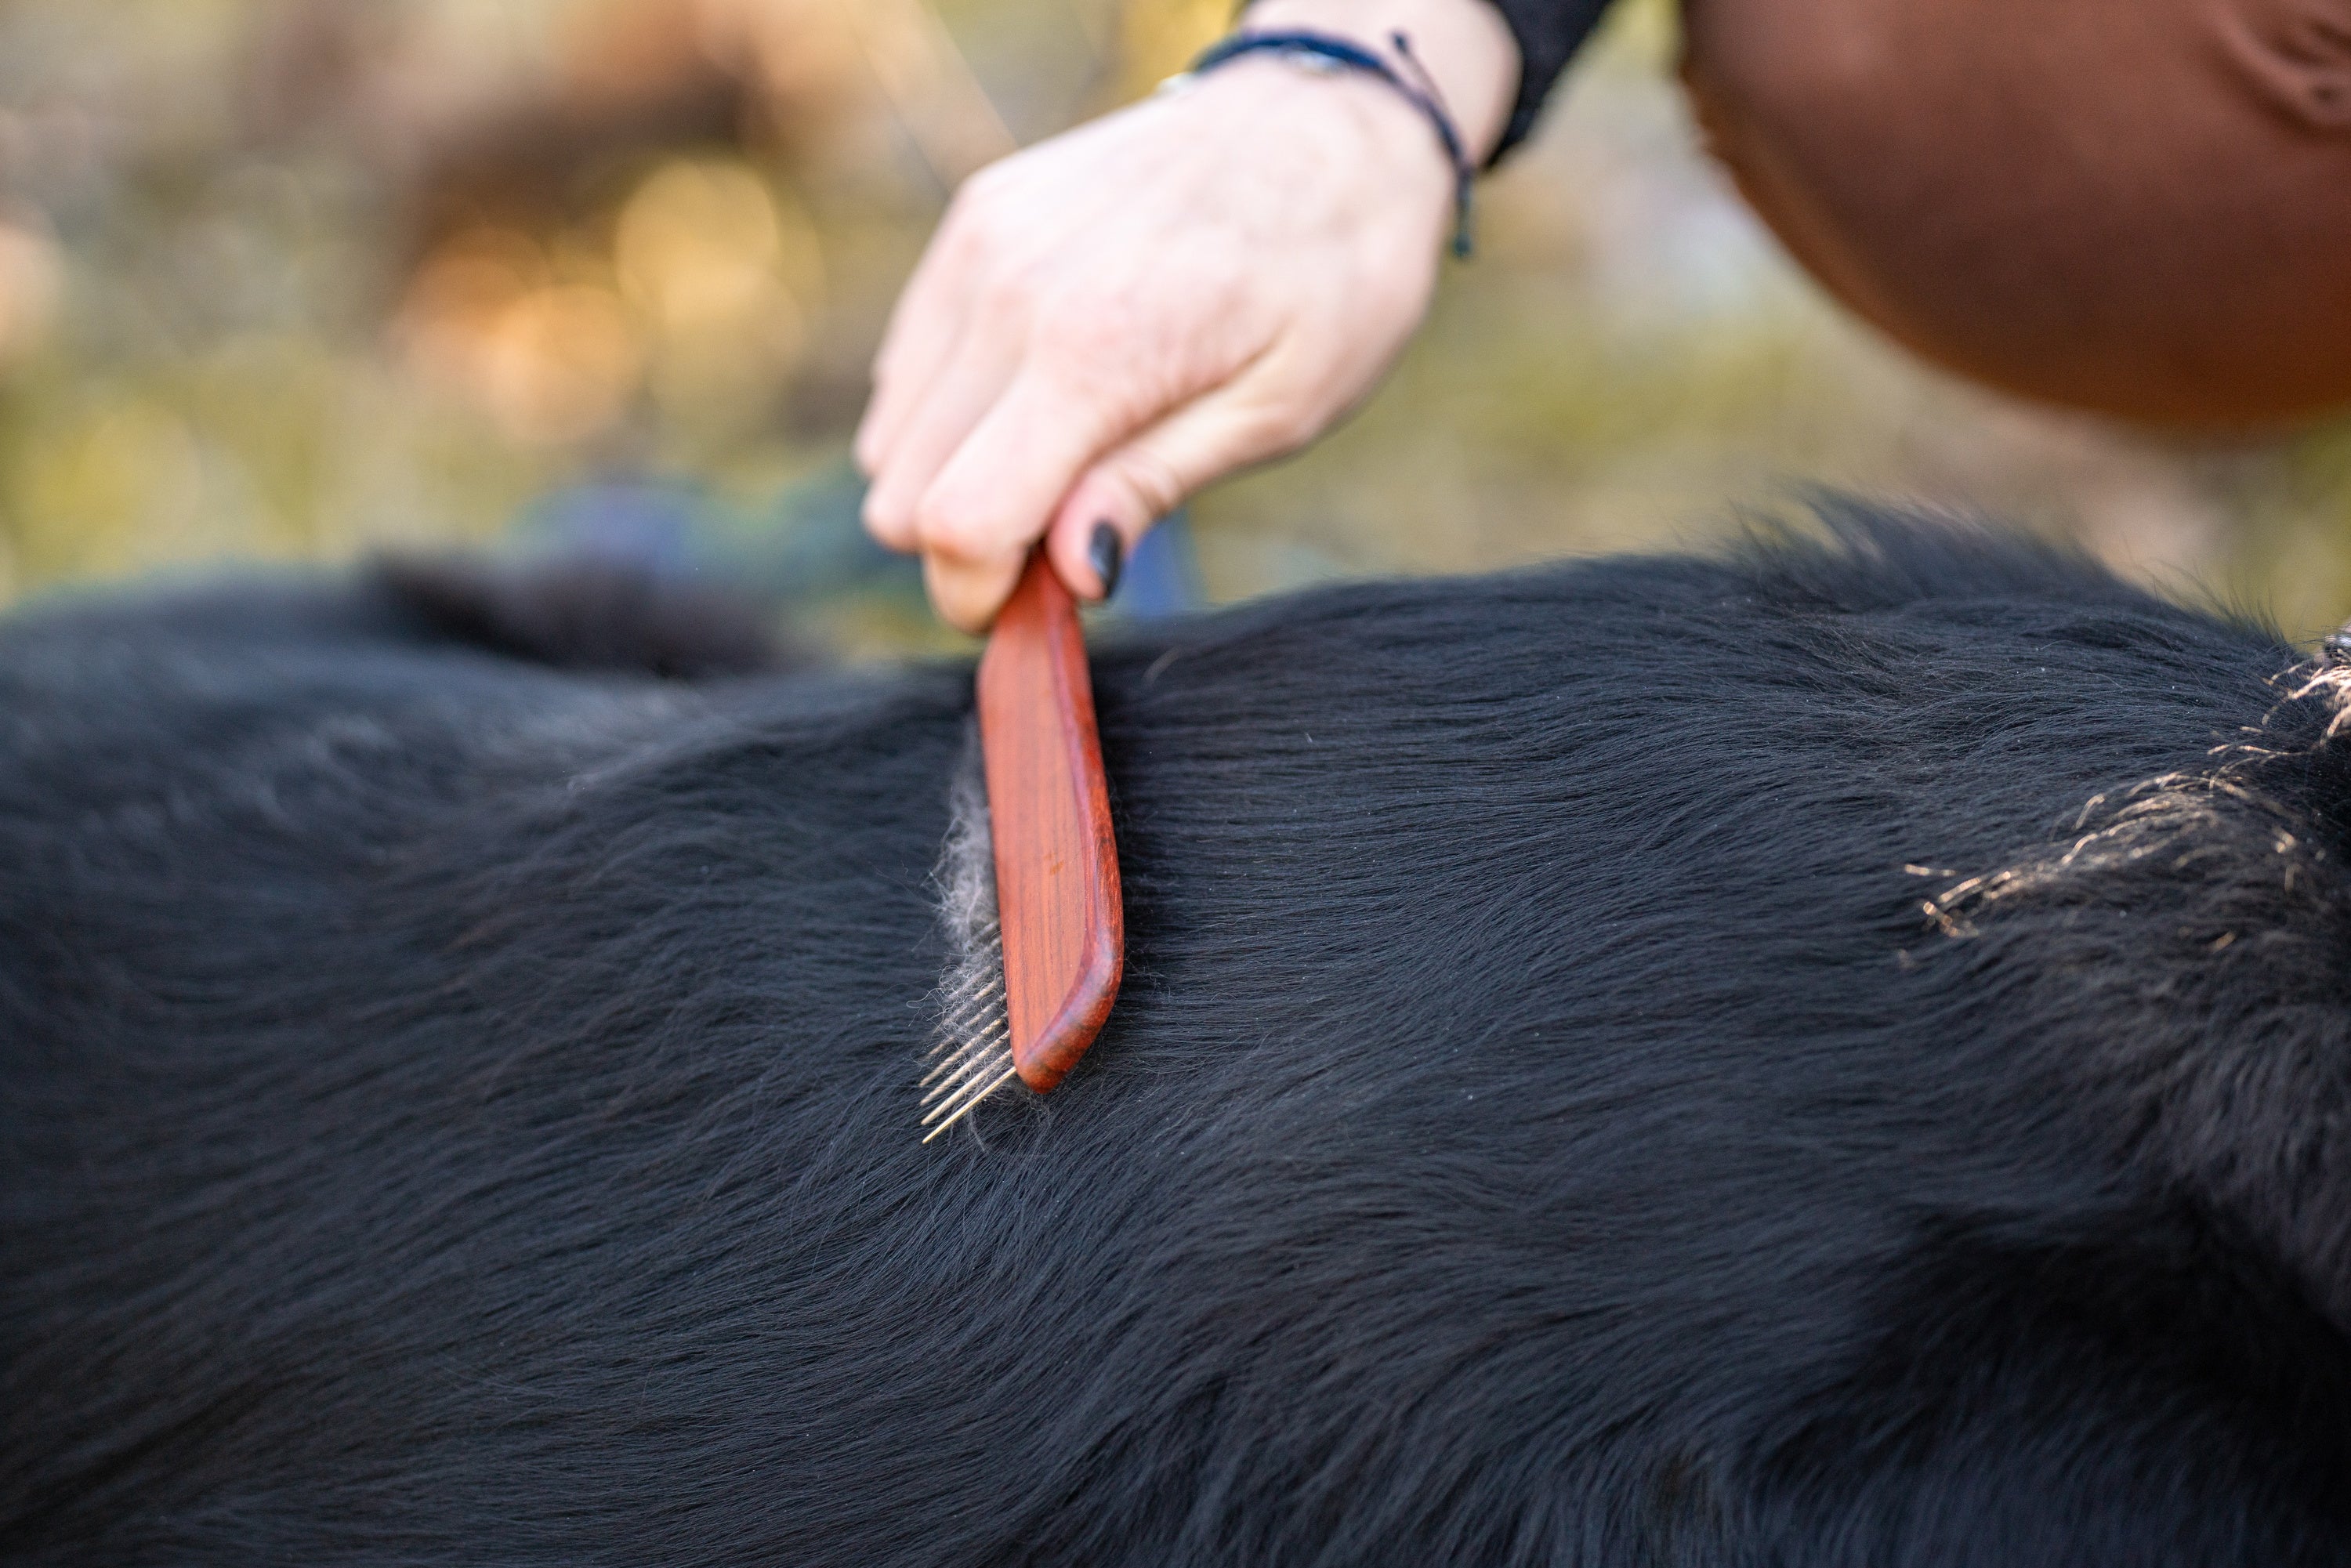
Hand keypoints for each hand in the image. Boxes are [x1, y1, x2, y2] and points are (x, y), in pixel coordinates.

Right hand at [854, 0, 1515, 630]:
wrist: (1329, 117)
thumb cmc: (1331, 274)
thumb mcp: (1279, 408)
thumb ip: (1154, 486)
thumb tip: (1067, 572)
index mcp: (1095, 351)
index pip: (960, 521)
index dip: (976, 594)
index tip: (1024, 614)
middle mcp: (1012, 293)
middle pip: (903, 492)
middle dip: (969, 544)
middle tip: (1063, 537)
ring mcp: (982, 247)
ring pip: (893, 436)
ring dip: (957, 476)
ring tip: (1065, 457)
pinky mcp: (975, 219)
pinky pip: (910, 364)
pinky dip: (953, 408)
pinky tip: (1043, 394)